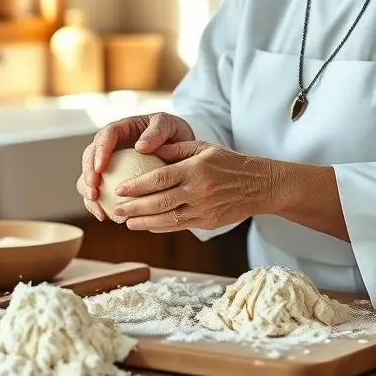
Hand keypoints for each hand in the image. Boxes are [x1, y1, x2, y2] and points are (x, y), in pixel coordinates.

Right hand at [75, 112, 194, 220]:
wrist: (181, 152)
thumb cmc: (174, 135)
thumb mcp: (169, 126)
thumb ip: (157, 131)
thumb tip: (140, 147)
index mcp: (122, 129)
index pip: (105, 136)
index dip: (100, 152)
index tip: (100, 168)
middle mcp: (110, 146)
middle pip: (90, 157)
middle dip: (88, 174)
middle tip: (94, 189)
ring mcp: (109, 164)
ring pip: (88, 176)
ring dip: (88, 191)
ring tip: (96, 205)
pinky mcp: (111, 182)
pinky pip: (99, 193)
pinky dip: (98, 205)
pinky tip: (104, 216)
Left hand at [111, 141, 276, 231]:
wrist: (259, 185)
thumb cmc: (229, 163)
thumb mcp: (204, 148)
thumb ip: (175, 150)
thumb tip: (147, 150)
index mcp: (195, 170)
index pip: (159, 179)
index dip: (137, 186)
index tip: (120, 189)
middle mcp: (197, 191)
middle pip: (159, 202)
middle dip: (134, 207)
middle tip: (115, 208)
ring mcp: (202, 209)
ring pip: (167, 219)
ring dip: (144, 222)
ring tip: (126, 222)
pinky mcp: (207, 222)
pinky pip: (179, 227)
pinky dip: (161, 228)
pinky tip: (147, 226)